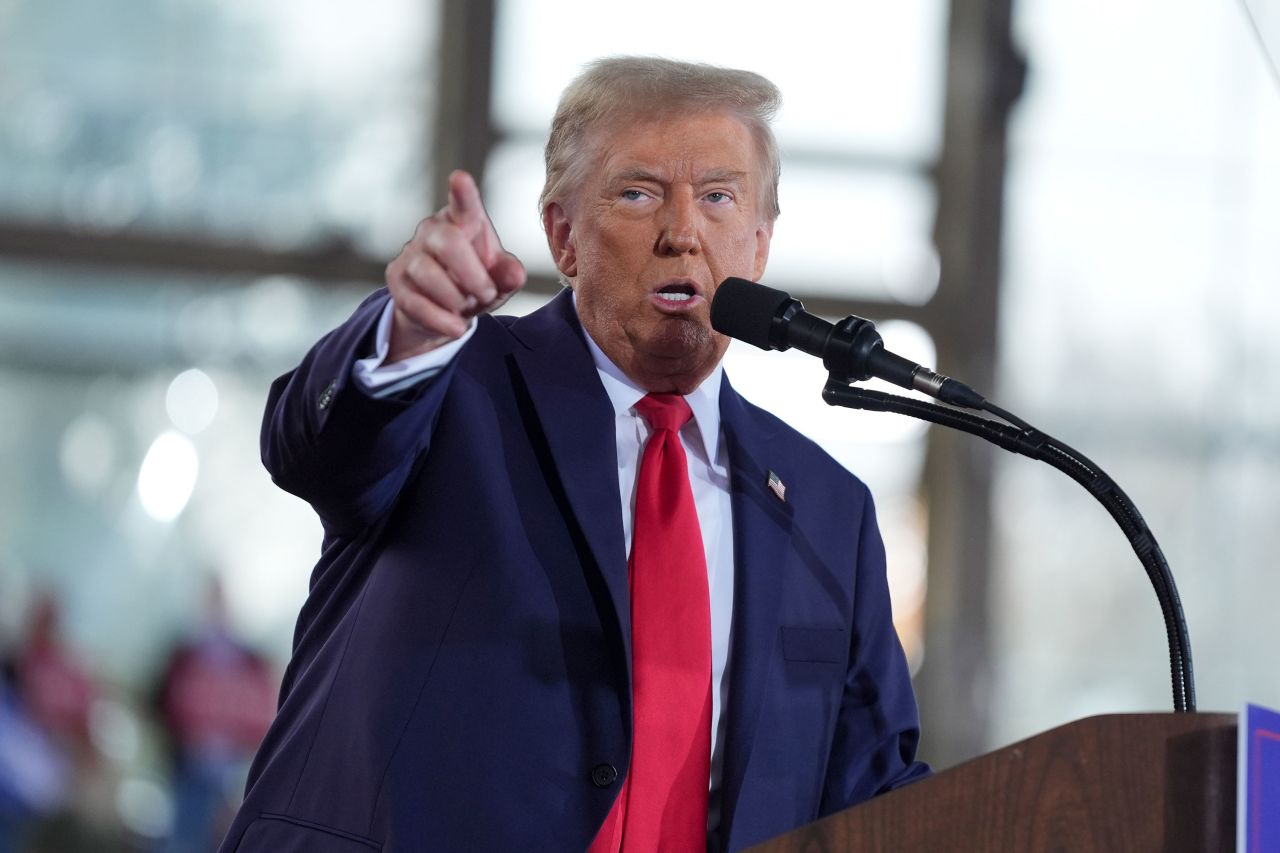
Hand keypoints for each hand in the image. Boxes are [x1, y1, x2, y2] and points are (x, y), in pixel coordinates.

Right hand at [384, 170, 526, 361]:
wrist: (443, 313)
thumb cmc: (475, 284)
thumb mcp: (498, 281)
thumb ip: (509, 275)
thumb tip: (515, 274)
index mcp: (462, 221)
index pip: (464, 205)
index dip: (463, 194)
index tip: (460, 178)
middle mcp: (432, 230)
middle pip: (448, 242)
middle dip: (472, 275)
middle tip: (485, 293)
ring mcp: (410, 254)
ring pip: (429, 274)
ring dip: (456, 299)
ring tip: (467, 307)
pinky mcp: (395, 280)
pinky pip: (416, 302)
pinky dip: (441, 319)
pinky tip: (456, 326)